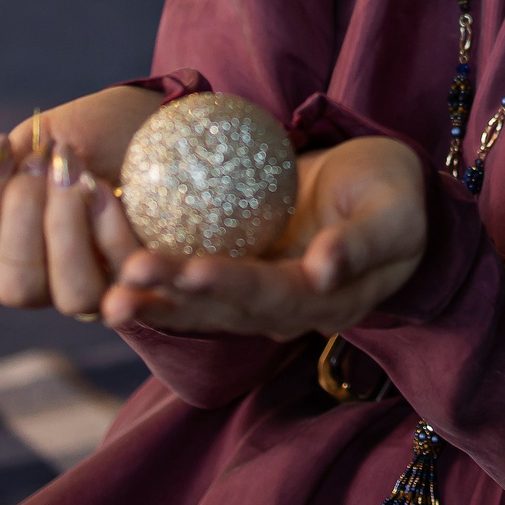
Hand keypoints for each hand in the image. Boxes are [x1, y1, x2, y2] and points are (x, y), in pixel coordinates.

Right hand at [0, 85, 165, 315]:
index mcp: (6, 257)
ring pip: (73, 293)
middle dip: (22, 216)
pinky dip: (107, 227)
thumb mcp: (34, 142)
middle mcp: (47, 284)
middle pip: (15, 287)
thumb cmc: (84, 134)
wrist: (149, 118)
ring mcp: (98, 286)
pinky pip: (124, 273)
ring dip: (66, 227)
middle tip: (42, 160)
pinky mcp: (144, 277)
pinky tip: (101, 185)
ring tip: (73, 171)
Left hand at [103, 134, 427, 340]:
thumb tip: (323, 270)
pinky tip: (111, 263)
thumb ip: (363, 244)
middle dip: (172, 299)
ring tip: (108, 292)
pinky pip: (190, 278)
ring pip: (198, 304)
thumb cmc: (396, 197)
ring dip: (154, 299)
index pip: (273, 295)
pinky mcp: (237, 272)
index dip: (231, 286)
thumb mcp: (396, 214)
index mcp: (324, 300)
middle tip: (125, 284)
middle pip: (222, 310)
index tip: (192, 269)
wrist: (383, 194)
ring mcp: (255, 295)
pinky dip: (155, 275)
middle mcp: (282, 308)